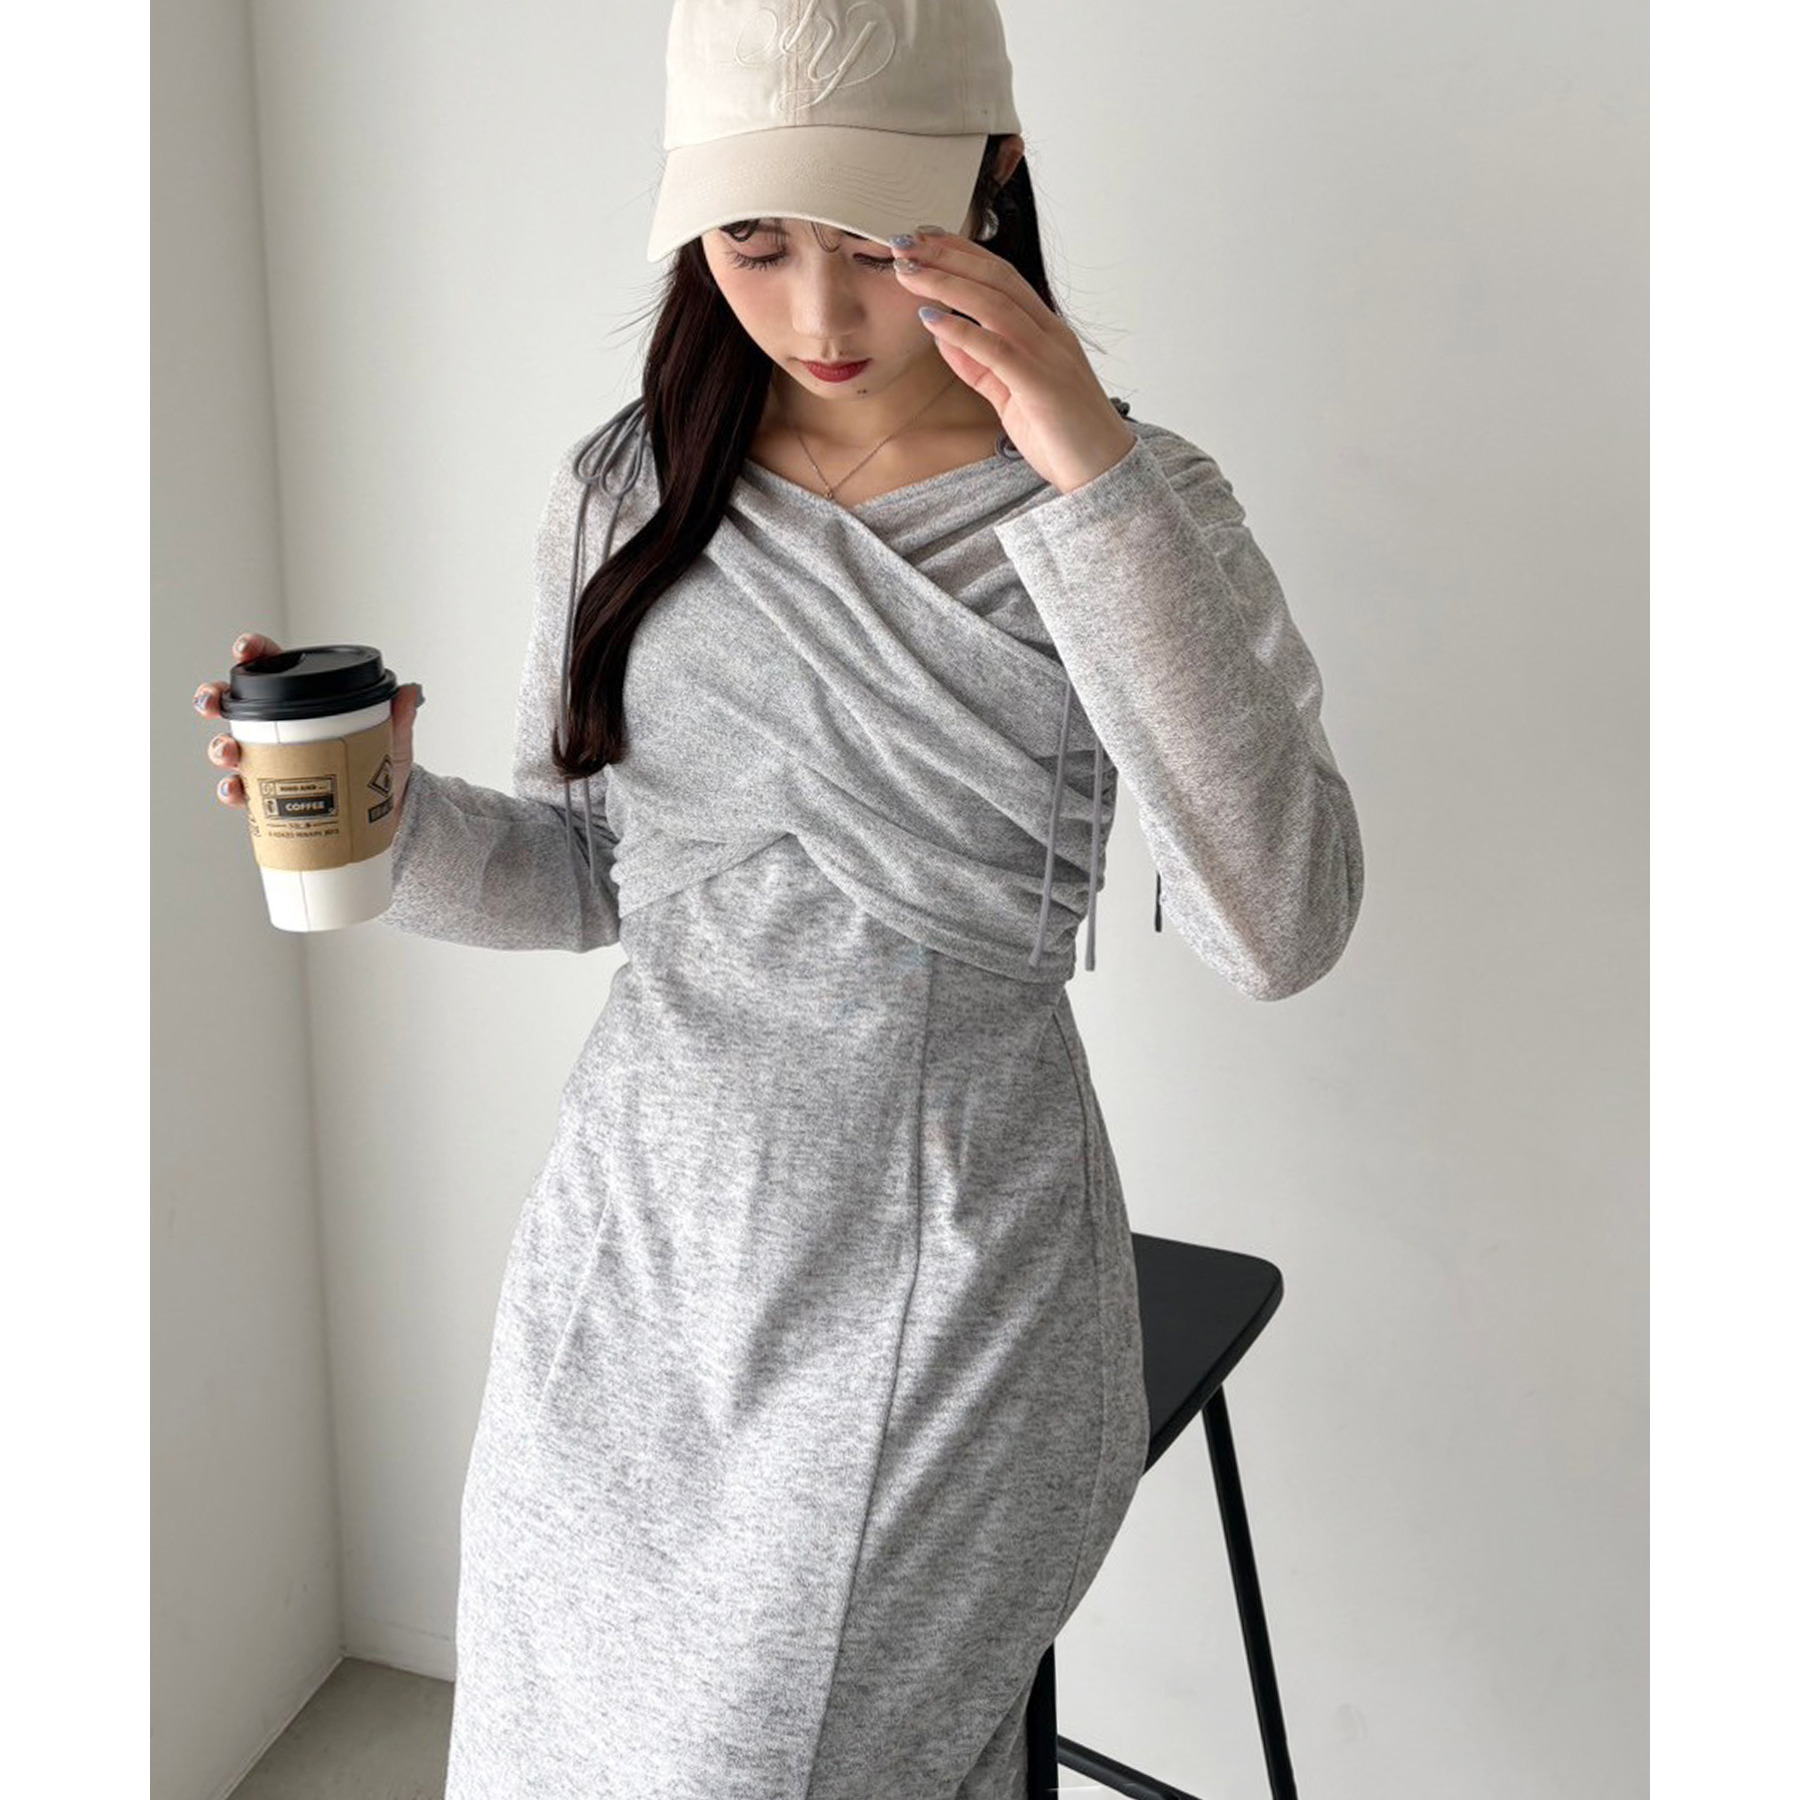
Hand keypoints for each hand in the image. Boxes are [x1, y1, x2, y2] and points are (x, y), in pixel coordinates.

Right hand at [192, 631, 424, 819]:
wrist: (385, 816)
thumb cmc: (381, 769)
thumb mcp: (391, 740)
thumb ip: (398, 717)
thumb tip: (409, 692)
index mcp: (302, 705)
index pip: (271, 668)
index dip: (253, 653)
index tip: (244, 650)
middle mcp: (277, 731)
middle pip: (234, 708)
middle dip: (214, 700)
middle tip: (212, 702)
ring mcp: (268, 763)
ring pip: (230, 749)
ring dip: (220, 748)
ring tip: (229, 753)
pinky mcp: (269, 798)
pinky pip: (242, 793)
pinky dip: (234, 792)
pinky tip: (237, 791)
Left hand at [891, 224, 1139, 496]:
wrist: (1101, 472)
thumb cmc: (1061, 434)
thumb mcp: (1009, 394)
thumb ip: (978, 365)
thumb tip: (941, 334)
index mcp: (1044, 332)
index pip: (1001, 277)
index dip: (961, 254)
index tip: (924, 239)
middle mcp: (1049, 334)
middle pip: (996, 278)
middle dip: (948, 255)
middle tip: (905, 242)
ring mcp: (1048, 356)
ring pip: (994, 304)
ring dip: (946, 283)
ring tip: (907, 272)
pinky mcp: (1041, 384)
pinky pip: (996, 349)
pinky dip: (961, 330)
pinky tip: (930, 318)